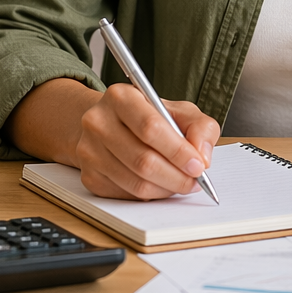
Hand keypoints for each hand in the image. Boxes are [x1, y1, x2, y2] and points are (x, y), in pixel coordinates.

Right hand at [6, 77, 220, 200]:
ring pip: (136, 183)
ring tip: (182, 183)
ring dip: (166, 189)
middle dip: (176, 176)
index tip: (198, 165)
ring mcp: (89, 151)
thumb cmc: (150, 117)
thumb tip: (202, 155)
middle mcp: (97, 122)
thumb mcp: (180, 111)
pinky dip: (151, 195)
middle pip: (143, 160)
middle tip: (195, 181)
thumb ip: (200, 127)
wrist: (111, 126)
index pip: (150, 127)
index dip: (178, 151)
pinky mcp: (89, 176)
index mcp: (120, 97)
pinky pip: (127, 195)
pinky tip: (160, 184)